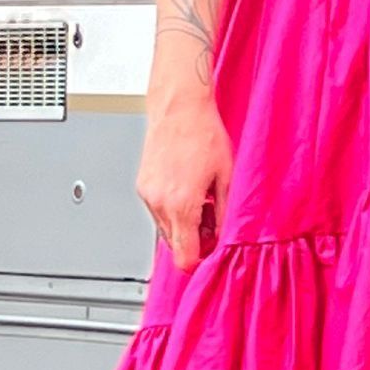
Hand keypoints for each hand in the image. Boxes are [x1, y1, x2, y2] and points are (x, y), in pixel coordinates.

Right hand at [136, 95, 234, 271]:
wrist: (179, 109)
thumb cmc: (204, 135)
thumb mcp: (226, 177)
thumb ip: (225, 213)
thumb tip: (224, 236)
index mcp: (182, 205)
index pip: (184, 256)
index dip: (199, 261)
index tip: (210, 255)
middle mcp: (160, 203)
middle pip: (174, 245)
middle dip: (194, 238)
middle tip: (213, 218)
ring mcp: (148, 195)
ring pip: (165, 228)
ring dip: (183, 223)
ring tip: (201, 198)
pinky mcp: (142, 186)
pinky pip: (157, 211)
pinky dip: (172, 208)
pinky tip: (186, 189)